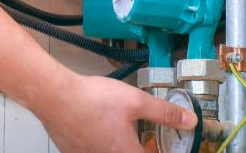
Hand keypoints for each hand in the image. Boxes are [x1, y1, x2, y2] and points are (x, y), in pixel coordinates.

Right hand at [33, 74, 196, 152]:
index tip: (163, 147)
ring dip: (121, 146)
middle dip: (141, 149)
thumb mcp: (136, 101)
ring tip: (124, 131)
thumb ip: (164, 113)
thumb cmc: (93, 100)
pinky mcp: (73, 151)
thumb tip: (189, 120)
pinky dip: (102, 143)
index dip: (159, 152)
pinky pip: (94, 150)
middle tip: (147, 141)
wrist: (55, 97)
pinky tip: (101, 126)